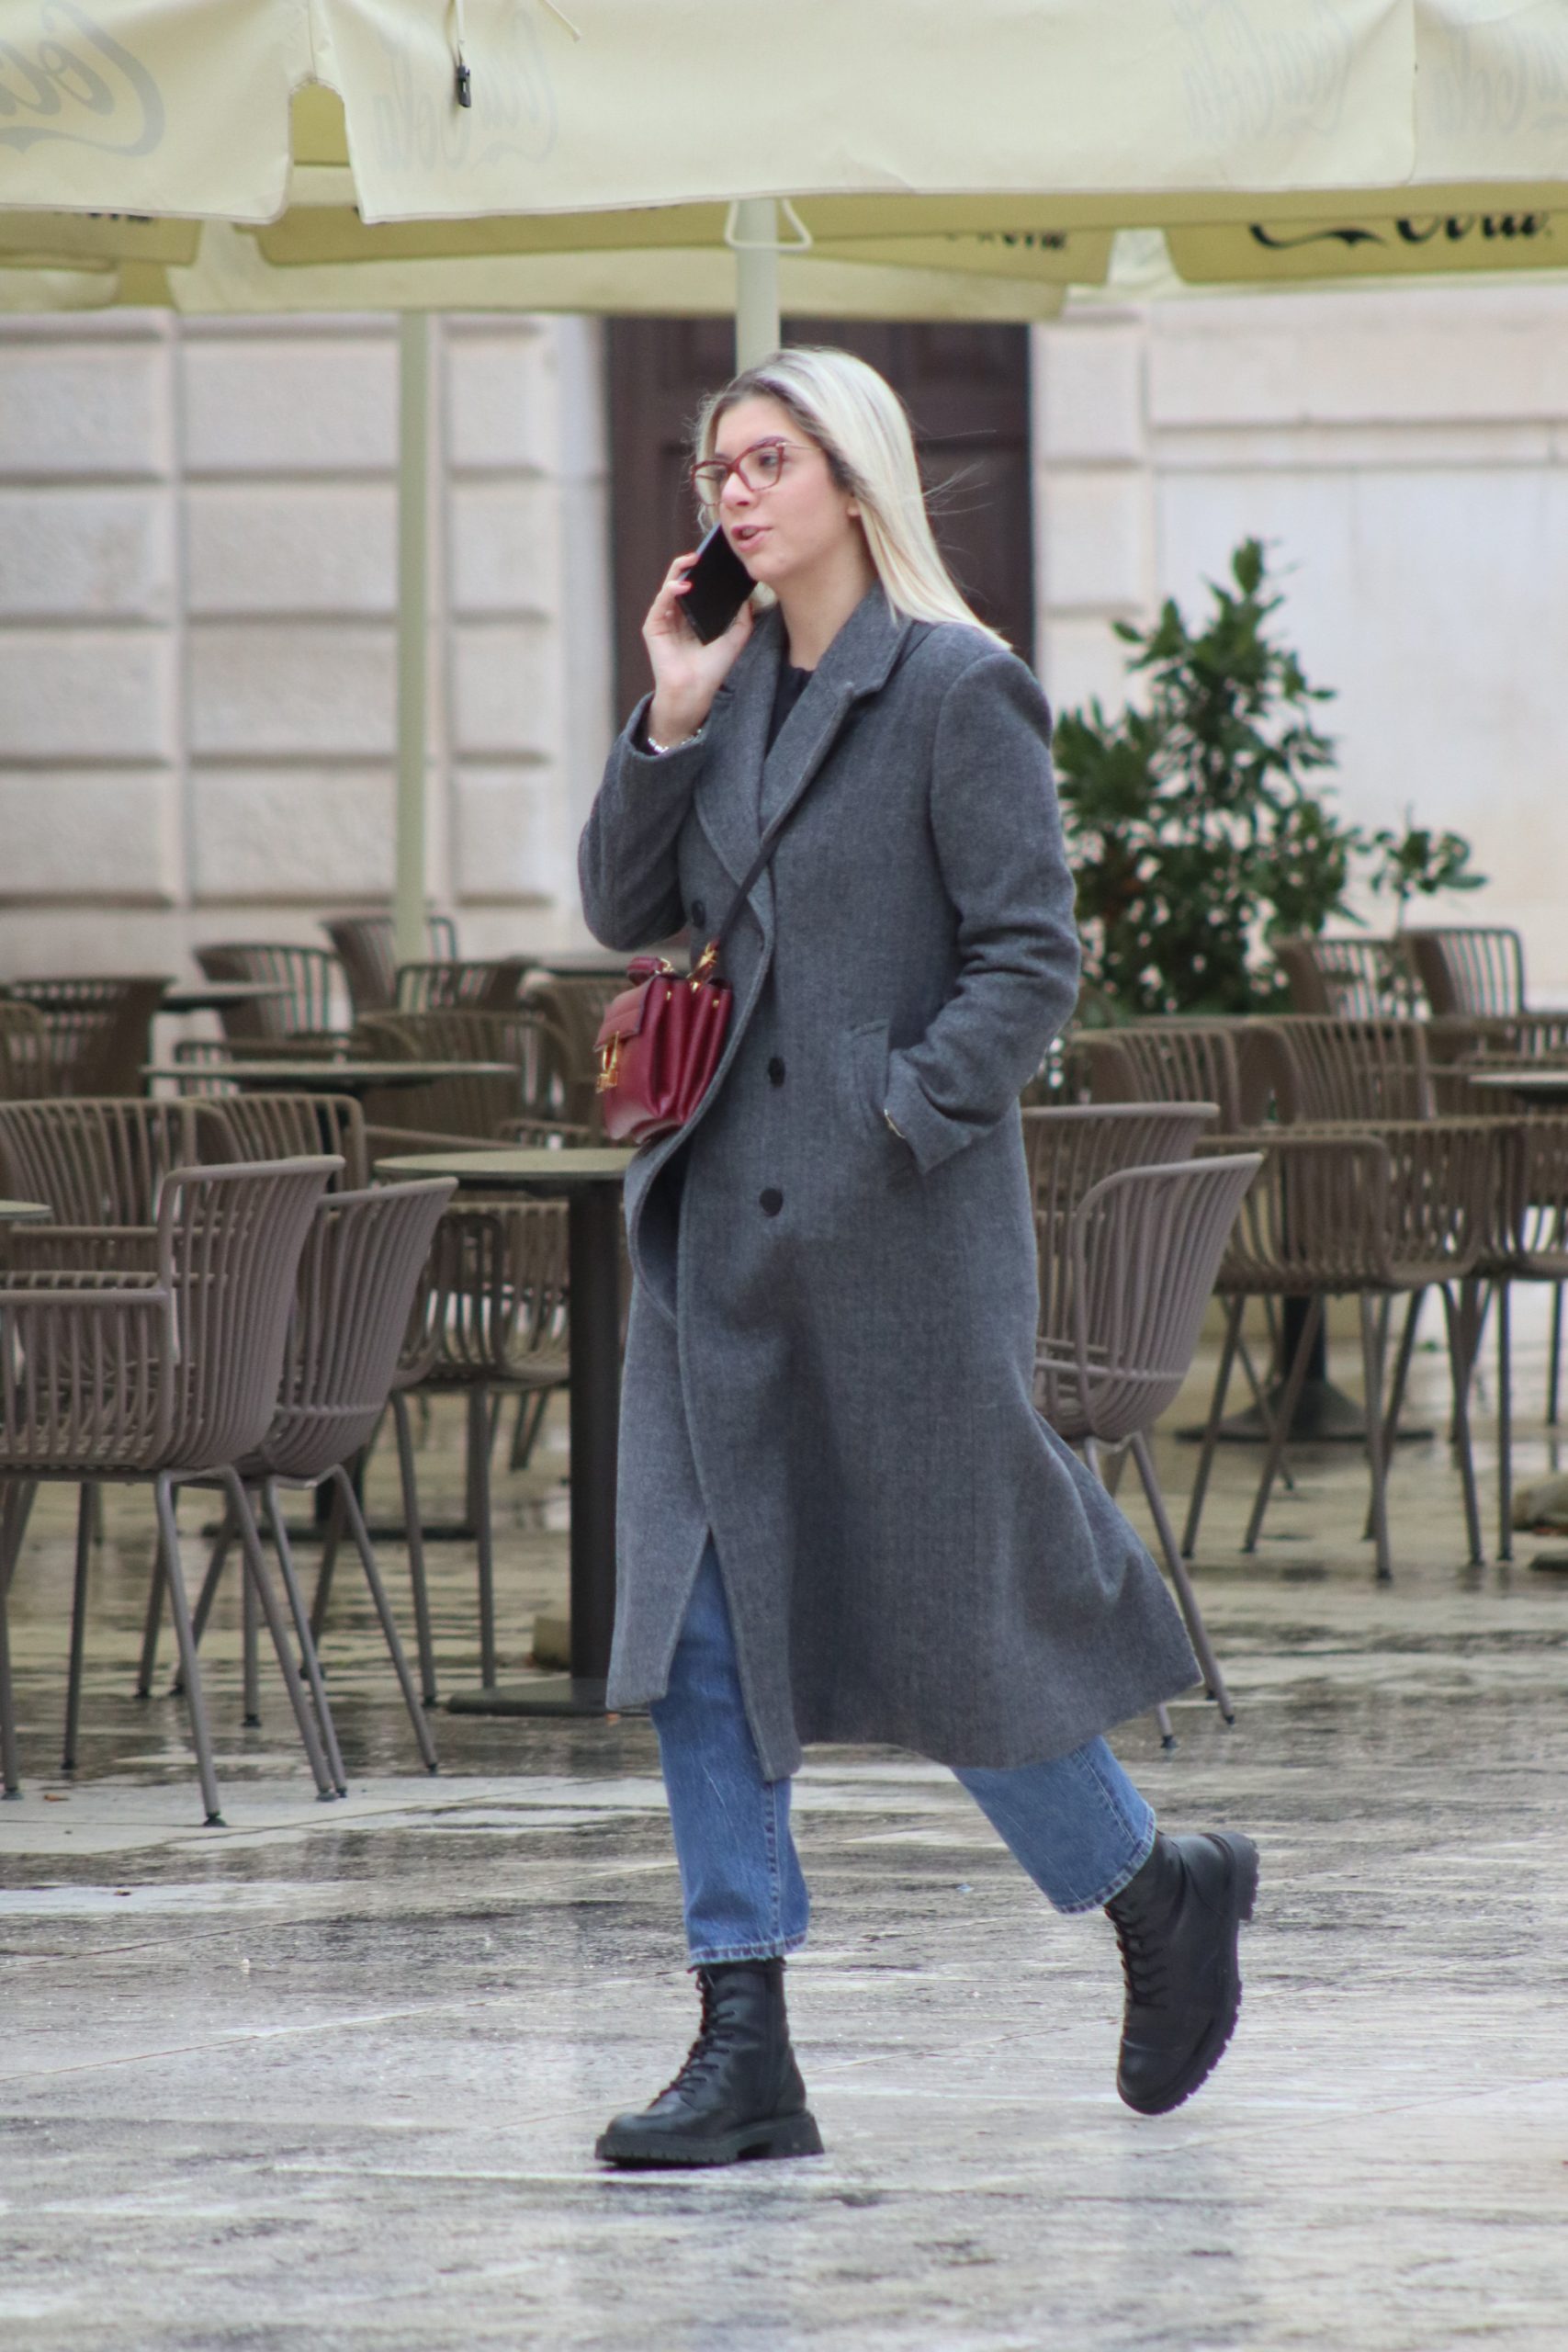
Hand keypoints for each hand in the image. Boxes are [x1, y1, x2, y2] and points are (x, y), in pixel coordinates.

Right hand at [644, 550, 753, 744]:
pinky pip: (660, 604)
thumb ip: (743, 618)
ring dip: (679, 572)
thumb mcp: (735, 639)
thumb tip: (751, 597)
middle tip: (704, 554)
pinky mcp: (653, 628)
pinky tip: (681, 586)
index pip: (698, 586)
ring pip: (669, 587)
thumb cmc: (711, 670)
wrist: (696, 694)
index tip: (718, 559)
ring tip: (693, 562)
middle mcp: (677, 615)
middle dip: (691, 565)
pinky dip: (669, 592)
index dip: (705, 572)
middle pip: (682, 581)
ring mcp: (663, 620)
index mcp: (694, 616)